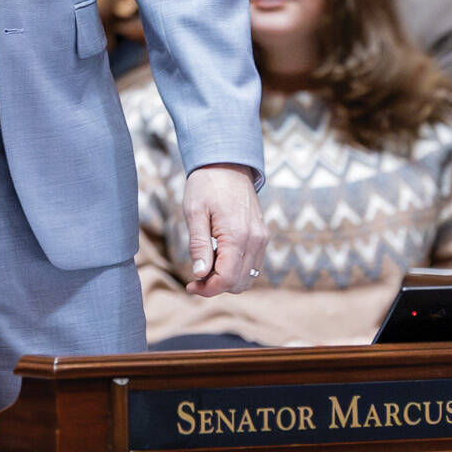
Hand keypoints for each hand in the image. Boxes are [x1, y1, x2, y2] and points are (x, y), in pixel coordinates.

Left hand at [181, 164, 265, 297]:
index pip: (227, 279)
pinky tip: (220, 255)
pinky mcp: (262, 235)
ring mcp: (261, 238)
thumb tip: (200, 275)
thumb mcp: (195, 213)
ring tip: (207, 263)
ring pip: (249, 277)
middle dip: (216, 286)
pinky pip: (253, 264)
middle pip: (239, 283)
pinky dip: (237, 269)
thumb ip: (199, 246)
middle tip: (196, 276)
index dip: (207, 289)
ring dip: (227, 279)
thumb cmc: (206, 185)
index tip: (189, 285)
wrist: (227, 162)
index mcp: (238, 235)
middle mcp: (255, 240)